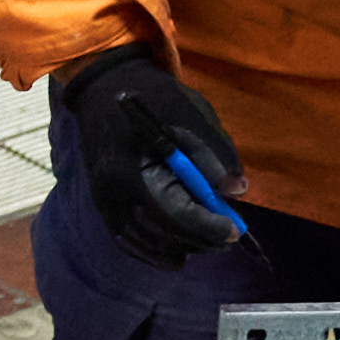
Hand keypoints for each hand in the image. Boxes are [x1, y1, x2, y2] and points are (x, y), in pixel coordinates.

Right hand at [58, 45, 250, 263]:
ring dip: (180, 247)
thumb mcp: (193, 115)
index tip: (235, 231)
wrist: (105, 88)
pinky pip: (127, 239)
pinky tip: (176, 251)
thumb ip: (215, 155)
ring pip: (145, 242)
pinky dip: (153, 250)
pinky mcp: (102, 203)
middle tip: (228, 238)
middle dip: (200, 240)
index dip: (209, 227)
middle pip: (162, 234)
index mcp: (136, 169)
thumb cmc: (154, 98)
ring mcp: (104, 200)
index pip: (176, 213)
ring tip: (207, 241)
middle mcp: (114, 192)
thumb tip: (236, 192)